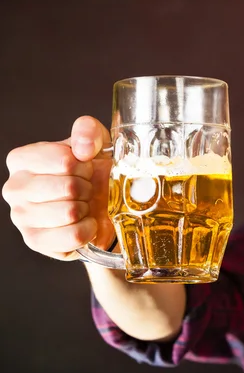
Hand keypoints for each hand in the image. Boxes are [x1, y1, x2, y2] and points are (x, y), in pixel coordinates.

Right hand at [3, 116, 114, 260]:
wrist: (101, 205)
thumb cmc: (92, 172)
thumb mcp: (95, 142)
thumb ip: (88, 131)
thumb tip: (82, 148)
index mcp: (22, 159)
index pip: (65, 160)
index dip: (85, 165)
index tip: (84, 167)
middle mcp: (14, 187)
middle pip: (69, 187)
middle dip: (87, 188)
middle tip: (85, 189)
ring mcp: (21, 217)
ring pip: (70, 212)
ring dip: (87, 209)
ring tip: (83, 205)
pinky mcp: (35, 241)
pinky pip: (72, 236)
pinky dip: (88, 230)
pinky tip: (84, 223)